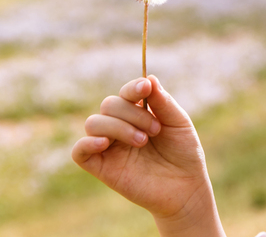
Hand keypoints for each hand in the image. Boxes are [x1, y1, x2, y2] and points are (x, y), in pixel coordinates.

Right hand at [71, 75, 221, 234]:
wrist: (186, 188)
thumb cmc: (184, 153)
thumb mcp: (178, 123)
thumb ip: (163, 102)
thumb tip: (148, 77)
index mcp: (137, 113)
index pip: (125, 93)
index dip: (132, 88)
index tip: (145, 88)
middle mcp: (120, 126)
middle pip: (109, 105)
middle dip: (132, 113)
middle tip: (154, 130)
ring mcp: (109, 147)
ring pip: (94, 123)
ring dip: (118, 127)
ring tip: (142, 141)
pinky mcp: (101, 167)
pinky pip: (79, 151)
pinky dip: (87, 143)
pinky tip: (105, 143)